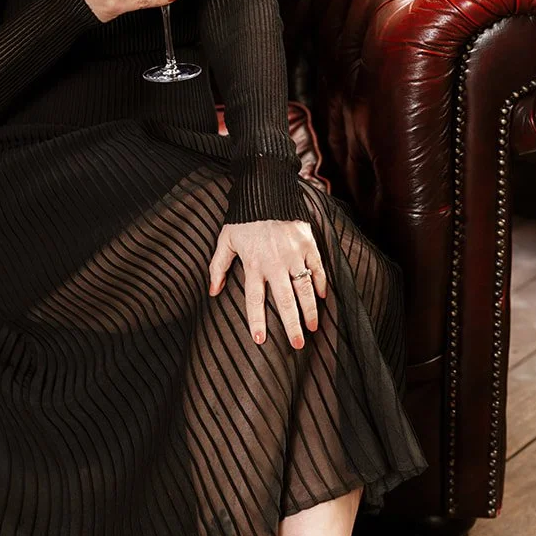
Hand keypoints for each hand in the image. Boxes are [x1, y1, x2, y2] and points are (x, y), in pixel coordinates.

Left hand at [208, 219, 327, 349]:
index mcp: (253, 264)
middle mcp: (275, 263)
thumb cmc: (244, 218)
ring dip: (310, 310)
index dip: (257, 321)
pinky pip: (317, 269)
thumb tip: (212, 292)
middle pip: (285, 301)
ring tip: (313, 328)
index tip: (260, 340)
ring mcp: (294, 254)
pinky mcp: (308, 244)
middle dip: (292, 326)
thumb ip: (218, 266)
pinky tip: (323, 298)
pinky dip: (321, 284)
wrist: (266, 190)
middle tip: (298, 345)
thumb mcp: (225, 240)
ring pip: (304, 289)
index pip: (255, 300)